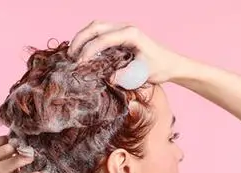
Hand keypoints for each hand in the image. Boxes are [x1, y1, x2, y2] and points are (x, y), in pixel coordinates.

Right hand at [67, 21, 187, 83]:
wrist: (170, 64)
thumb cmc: (159, 68)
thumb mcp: (142, 74)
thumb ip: (125, 75)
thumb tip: (108, 78)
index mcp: (131, 34)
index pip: (103, 39)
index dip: (89, 50)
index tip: (79, 64)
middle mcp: (125, 28)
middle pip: (95, 27)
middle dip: (80, 40)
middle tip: (70, 56)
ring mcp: (122, 29)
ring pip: (95, 27)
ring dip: (82, 38)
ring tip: (72, 54)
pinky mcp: (120, 35)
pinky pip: (100, 33)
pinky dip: (88, 40)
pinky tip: (82, 53)